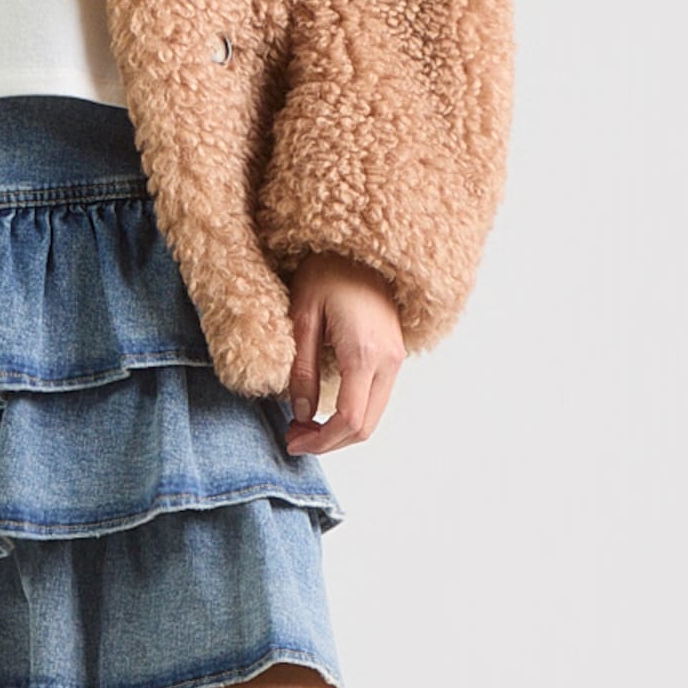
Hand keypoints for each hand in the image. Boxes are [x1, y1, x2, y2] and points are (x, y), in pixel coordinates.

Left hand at [281, 252, 404, 454]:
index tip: (291, 441)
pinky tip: (324, 406)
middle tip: (294, 438)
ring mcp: (396, 358)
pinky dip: (352, 413)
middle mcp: (389, 361)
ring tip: (304, 424)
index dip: (320, 440)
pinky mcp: (394, 353)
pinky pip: (376, 398)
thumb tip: (301, 413)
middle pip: (366, 426)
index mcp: (364, 353)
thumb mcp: (302, 317)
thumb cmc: (327, 271)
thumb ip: (302, 369)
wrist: (360, 245)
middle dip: (329, 442)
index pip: (349, 419)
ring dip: (340, 430)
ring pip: (374, 416)